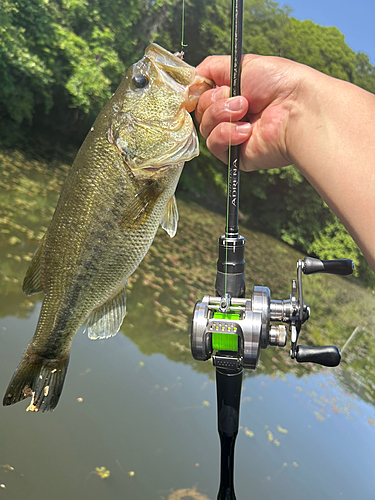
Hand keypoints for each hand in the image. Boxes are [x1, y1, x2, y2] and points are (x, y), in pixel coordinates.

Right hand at [195, 54, 313, 170]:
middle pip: (200, 110)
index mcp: (233, 93)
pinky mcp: (235, 155)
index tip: (202, 85)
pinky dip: (227, 134)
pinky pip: (214, 144)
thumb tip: (192, 76)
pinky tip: (248, 130)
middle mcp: (232, 114)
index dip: (198, 90)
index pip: (201, 93)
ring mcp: (233, 135)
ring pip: (205, 127)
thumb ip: (213, 67)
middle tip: (241, 98)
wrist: (298, 110)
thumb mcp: (243, 64)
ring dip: (222, 115)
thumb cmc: (280, 83)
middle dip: (215, 101)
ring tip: (246, 110)